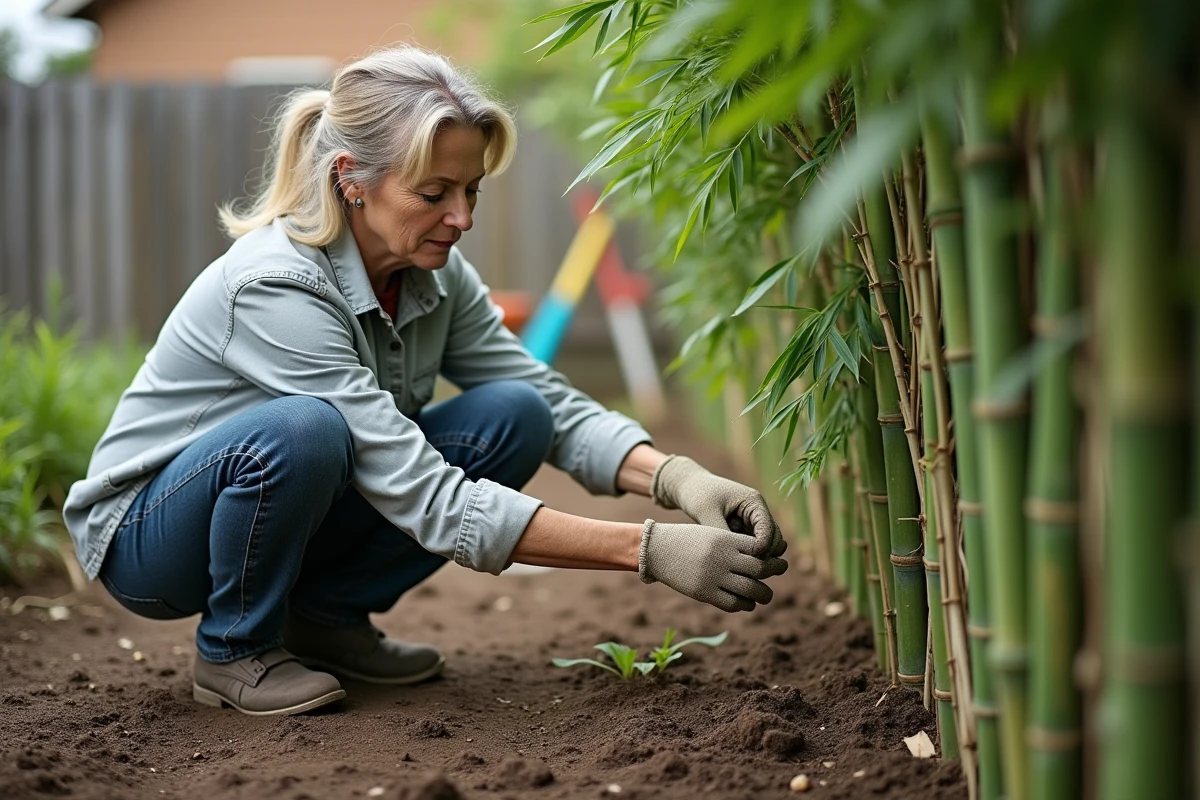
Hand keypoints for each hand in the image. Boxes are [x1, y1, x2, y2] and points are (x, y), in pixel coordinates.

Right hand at [638, 520, 787, 611]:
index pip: (760, 548)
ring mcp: (713, 576)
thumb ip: (734, 544)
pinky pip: (733, 603)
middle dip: (775, 570)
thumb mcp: (712, 533)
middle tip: (781, 570)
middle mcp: (721, 557)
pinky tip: (747, 603)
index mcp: (725, 539)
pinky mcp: (704, 592)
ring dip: (764, 594)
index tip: (777, 558)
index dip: (772, 555)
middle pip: (760, 569)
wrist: (657, 549)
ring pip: (751, 589)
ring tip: (766, 595)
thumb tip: (762, 557)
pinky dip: (745, 605)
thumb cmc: (687, 539)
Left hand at [651, 455, 784, 556]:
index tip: (749, 558)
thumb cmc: (697, 494)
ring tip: (738, 566)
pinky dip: (747, 556)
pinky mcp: (743, 531)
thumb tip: (734, 555)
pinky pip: (751, 548)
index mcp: (753, 502)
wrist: (687, 486)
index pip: (768, 527)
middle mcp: (757, 512)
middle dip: (764, 554)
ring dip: (756, 557)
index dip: (763, 545)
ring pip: (766, 546)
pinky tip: (732, 563)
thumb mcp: (707, 512)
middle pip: (774, 539)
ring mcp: (752, 522)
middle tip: (746, 567)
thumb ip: (722, 533)